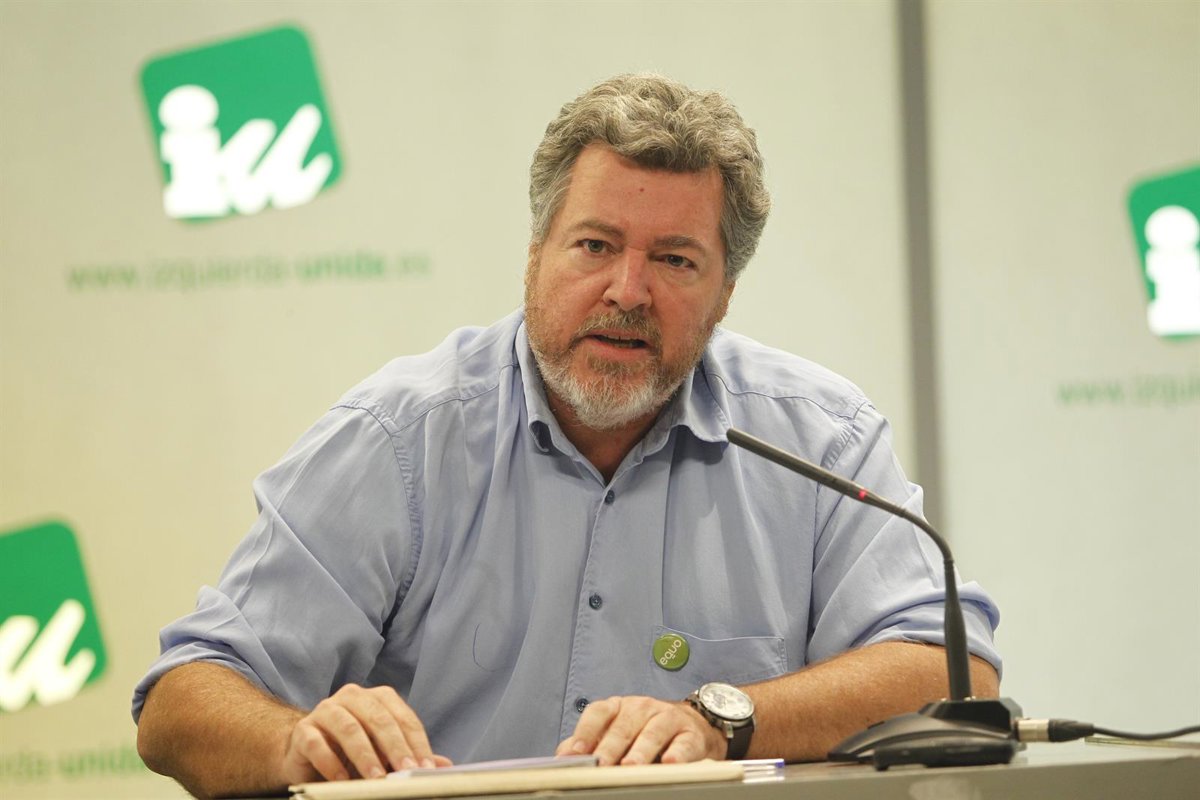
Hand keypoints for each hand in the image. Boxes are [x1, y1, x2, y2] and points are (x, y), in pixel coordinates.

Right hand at [281, 684, 452, 783]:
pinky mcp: (304, 731)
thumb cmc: (350, 750)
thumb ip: (410, 755)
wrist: (305, 751)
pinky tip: (342, 780)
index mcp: (377, 698)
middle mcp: (352, 698)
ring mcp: (326, 711)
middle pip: (378, 718)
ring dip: (365, 755)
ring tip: (377, 778)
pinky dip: (331, 763)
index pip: (403, 717)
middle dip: (395, 747)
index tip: (425, 768)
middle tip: (406, 771)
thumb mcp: (384, 753)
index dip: (416, 743)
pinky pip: (317, 743)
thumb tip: (444, 765)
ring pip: (348, 727)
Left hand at [556, 695, 725, 765]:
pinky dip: (677, 753)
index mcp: (618, 707)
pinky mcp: (690, 733)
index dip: (586, 732)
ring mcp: (667, 717)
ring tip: (631, 766)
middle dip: (610, 747)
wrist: (692, 727)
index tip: (576, 753)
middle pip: (623, 726)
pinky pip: (683, 742)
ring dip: (641, 750)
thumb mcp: (616, 732)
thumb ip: (590, 742)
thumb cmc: (645, 732)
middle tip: (602, 766)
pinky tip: (670, 763)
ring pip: (652, 732)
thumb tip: (564, 755)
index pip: (598, 713)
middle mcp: (641, 707)